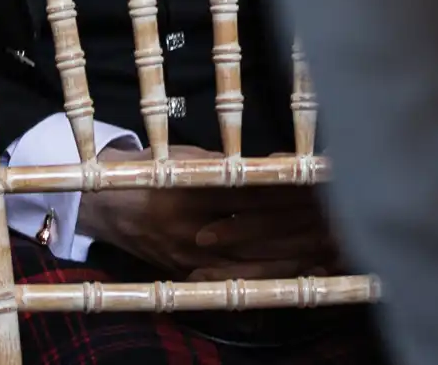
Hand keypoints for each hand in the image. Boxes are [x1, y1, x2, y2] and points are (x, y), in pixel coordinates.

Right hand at [75, 146, 336, 277]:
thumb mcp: (179, 157)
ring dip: (292, 257)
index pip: (248, 193)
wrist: (102, 207)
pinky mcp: (189, 273)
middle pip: (257, 232)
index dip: (286, 192)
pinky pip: (236, 279)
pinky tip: (295, 272)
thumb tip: (267, 168)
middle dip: (298, 228)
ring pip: (251, 261)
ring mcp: (189, 255)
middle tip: (334, 223)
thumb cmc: (145, 172)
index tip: (317, 188)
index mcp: (186, 190)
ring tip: (327, 251)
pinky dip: (268, 277)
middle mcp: (188, 227)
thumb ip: (220, 165)